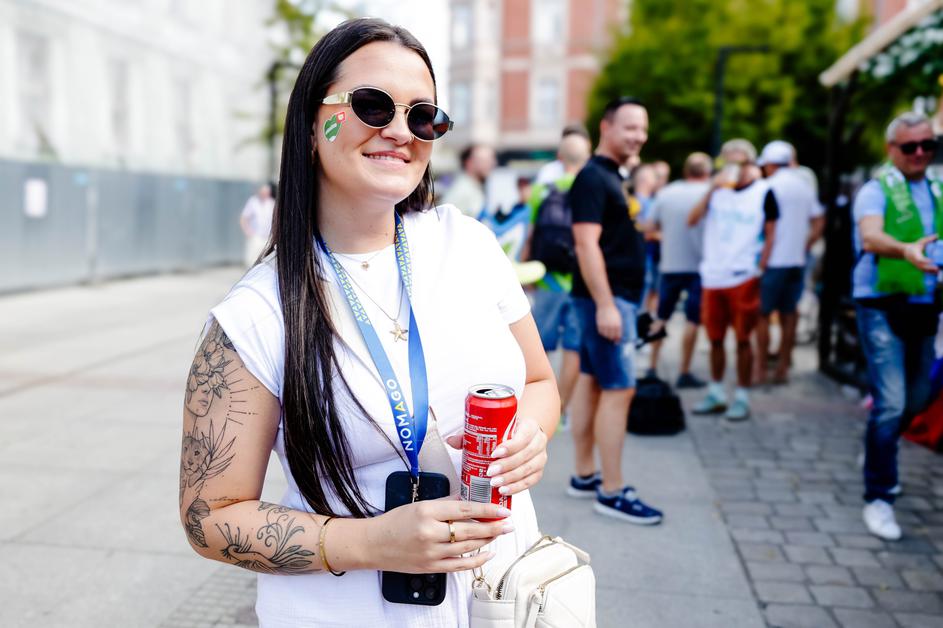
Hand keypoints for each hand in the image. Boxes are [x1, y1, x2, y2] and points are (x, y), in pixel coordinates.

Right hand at [367, 498, 512, 573]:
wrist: (373, 544)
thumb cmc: (395, 522)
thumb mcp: (419, 504)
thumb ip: (445, 502)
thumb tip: (467, 498)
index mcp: (427, 511)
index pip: (464, 510)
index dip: (487, 510)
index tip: (503, 510)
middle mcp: (430, 532)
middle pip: (469, 530)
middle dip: (493, 527)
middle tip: (508, 523)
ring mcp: (430, 552)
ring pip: (467, 547)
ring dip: (488, 541)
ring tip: (500, 534)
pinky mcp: (430, 567)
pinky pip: (459, 565)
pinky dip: (476, 560)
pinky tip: (488, 553)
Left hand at [448, 417, 548, 496]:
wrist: (522, 435)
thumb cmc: (506, 431)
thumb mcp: (493, 427)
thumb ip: (473, 433)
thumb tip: (451, 440)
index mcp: (529, 426)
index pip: (523, 436)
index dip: (510, 446)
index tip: (494, 453)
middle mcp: (538, 441)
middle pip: (525, 455)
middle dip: (507, 466)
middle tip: (490, 472)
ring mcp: (541, 458)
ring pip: (529, 470)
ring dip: (511, 479)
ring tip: (495, 484)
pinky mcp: (539, 472)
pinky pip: (530, 482)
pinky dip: (517, 487)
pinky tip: (504, 491)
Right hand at [595, 303, 621, 341]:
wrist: (605, 305)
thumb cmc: (613, 312)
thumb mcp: (618, 319)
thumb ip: (619, 327)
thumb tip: (617, 335)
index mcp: (617, 325)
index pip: (618, 336)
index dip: (617, 339)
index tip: (616, 341)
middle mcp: (611, 326)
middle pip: (611, 337)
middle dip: (612, 339)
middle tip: (611, 339)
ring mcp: (605, 325)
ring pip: (605, 335)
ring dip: (607, 336)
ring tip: (607, 334)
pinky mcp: (599, 324)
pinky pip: (600, 332)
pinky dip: (602, 333)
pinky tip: (603, 331)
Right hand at [903, 234, 938, 272]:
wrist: (905, 252)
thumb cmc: (915, 246)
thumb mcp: (921, 242)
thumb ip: (929, 239)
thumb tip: (937, 235)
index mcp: (915, 255)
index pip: (920, 259)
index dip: (925, 260)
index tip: (931, 260)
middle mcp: (915, 261)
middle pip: (922, 266)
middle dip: (930, 268)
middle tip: (937, 268)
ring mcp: (917, 265)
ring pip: (924, 270)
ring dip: (931, 271)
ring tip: (939, 271)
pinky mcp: (919, 267)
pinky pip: (925, 271)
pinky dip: (930, 272)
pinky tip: (937, 272)